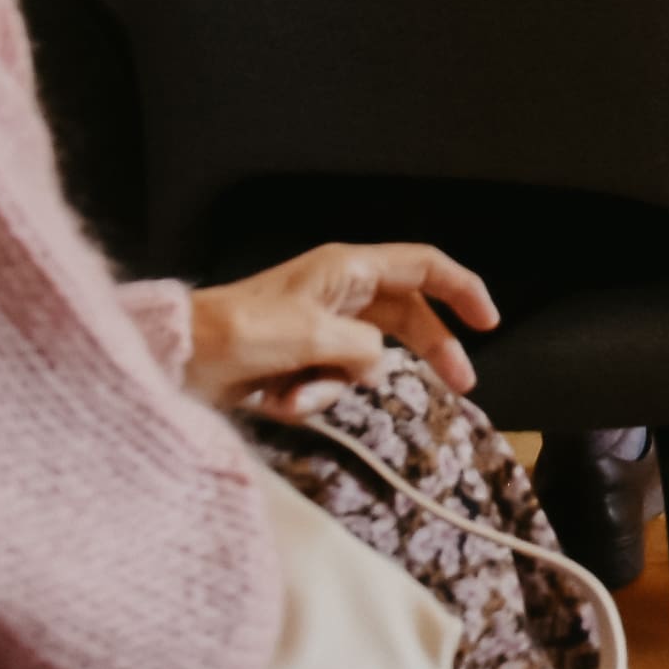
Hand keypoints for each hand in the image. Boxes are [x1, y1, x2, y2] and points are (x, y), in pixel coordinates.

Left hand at [183, 240, 497, 412]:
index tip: (489, 322)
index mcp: (348, 269)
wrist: (180, 359)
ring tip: (294, 396)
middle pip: (407, 318)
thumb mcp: (313, 337)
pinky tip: (277, 402)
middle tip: (463, 385)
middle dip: (429, 352)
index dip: (462, 289)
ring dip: (334, 387)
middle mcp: (341, 293)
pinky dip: (308, 397)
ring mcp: (321, 327)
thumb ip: (364, 349)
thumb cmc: (243, 334)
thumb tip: (376, 363)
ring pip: (364, 361)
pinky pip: (329, 382)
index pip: (424, 267)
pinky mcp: (300, 359)